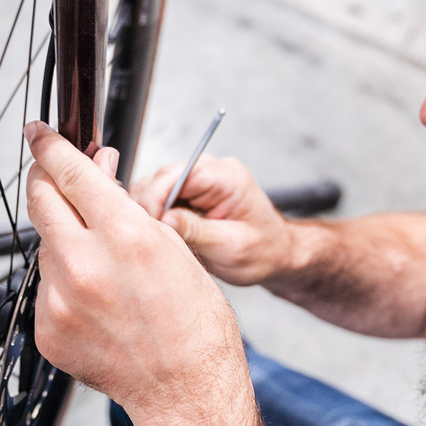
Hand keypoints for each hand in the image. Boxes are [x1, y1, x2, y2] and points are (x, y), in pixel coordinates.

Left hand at [23, 122, 245, 418]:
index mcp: (124, 237)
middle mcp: (84, 265)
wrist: (186, 390)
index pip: (72, 172)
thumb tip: (100, 171)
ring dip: (65, 238)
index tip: (40, 133)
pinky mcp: (48, 328)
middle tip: (57, 175)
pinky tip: (98, 299)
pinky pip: (46, 288)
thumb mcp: (172, 247)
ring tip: (105, 265)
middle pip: (41, 199)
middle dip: (46, 180)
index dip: (51, 145)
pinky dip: (66, 283)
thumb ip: (128, 207)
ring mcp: (60, 300)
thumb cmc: (194, 325)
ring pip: (46, 245)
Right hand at [130, 154, 296, 286]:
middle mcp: (211, 171)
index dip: (158, 198)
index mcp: (227, 178)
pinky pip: (160, 197)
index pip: (179, 175)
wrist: (275, 254)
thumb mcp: (231, 247)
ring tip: (159, 237)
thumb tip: (163, 218)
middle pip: (162, 177)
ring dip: (150, 211)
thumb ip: (197, 231)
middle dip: (150, 206)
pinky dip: (155, 215)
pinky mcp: (189, 193)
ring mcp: (198, 180)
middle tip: (151, 236)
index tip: (152, 226)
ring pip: (155, 186)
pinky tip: (162, 233)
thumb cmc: (263, 251)